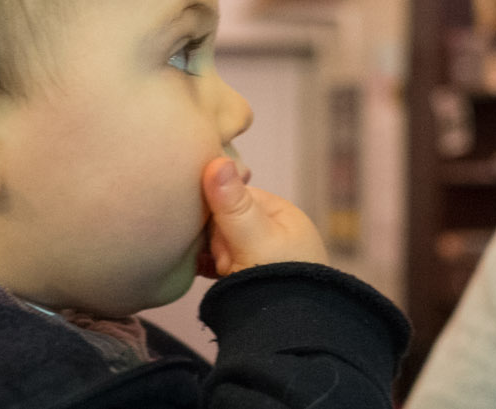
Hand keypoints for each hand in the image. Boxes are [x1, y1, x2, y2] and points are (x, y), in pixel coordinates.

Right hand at [198, 156, 326, 276]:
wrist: (293, 335)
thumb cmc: (278, 281)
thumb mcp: (254, 239)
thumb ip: (232, 204)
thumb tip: (217, 160)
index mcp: (282, 215)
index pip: (237, 195)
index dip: (217, 209)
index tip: (211, 229)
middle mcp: (275, 233)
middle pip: (226, 220)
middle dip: (215, 238)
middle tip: (222, 258)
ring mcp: (264, 258)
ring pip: (222, 245)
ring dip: (212, 256)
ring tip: (219, 271)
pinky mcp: (253, 280)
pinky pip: (222, 265)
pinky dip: (211, 268)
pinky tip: (201, 273)